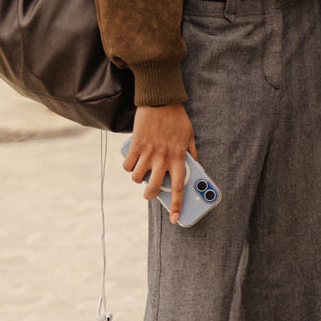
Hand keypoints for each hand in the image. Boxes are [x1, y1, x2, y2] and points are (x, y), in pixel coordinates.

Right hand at [126, 104, 196, 220]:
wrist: (160, 101)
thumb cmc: (177, 119)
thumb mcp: (190, 136)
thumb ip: (191, 152)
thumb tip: (193, 165)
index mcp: (180, 157)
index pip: (180, 187)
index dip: (178, 205)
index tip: (176, 219)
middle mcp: (164, 158)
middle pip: (154, 187)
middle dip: (150, 195)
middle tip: (149, 194)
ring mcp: (149, 152)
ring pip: (136, 178)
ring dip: (137, 179)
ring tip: (140, 172)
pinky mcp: (136, 146)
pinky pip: (127, 165)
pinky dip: (128, 167)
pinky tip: (132, 161)